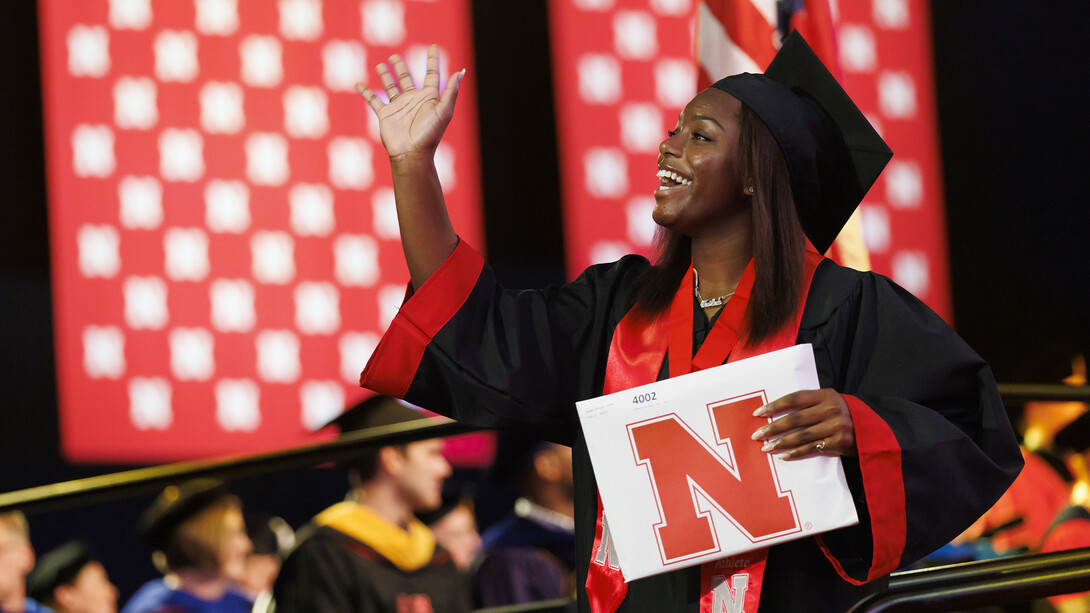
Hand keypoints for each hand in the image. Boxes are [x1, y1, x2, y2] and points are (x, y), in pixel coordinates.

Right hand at [356, 45, 464, 159]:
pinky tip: (358, 84)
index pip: (431, 74)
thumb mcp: (443, 111)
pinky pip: (373, 100)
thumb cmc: (430, 134)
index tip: (433, 47)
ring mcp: (398, 107)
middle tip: (395, 57)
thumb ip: (451, 91)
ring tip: (381, 65)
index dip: (432, 61)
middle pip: (406, 78)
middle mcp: (413, 100)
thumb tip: (461, 71)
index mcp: (429, 98)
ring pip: (390, 86)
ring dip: (385, 75)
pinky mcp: (385, 114)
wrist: (412, 154)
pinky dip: (365, 92)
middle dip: (401, 67)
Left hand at [750, 389, 856, 459]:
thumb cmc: (841, 414)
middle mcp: (831, 409)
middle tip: (757, 435)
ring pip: (801, 436)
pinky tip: (783, 455)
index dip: (774, 406)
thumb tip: (775, 412)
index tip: (758, 413)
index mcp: (826, 395)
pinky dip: (795, 453)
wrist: (870, 430)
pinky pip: (811, 449)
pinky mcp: (839, 443)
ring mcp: (836, 427)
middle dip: (773, 427)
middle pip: (795, 419)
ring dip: (781, 443)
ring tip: (766, 447)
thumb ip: (808, 404)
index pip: (794, 399)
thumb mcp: (828, 402)